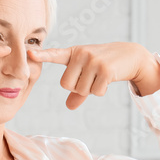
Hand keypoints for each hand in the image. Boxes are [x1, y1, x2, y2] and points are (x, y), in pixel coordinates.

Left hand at [27, 42, 159, 109]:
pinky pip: (96, 92)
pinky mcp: (105, 70)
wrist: (131, 56)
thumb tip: (69, 106)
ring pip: (82, 90)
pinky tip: (108, 79)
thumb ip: (77, 90)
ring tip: (101, 76)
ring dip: (92, 90)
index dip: (42, 55)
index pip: (55, 55)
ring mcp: (93, 61)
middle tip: (91, 78)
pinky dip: (102, 91)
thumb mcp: (89, 74)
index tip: (29, 54)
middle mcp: (81, 54)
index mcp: (74, 53)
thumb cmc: (105, 65)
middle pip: (66, 85)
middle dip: (78, 88)